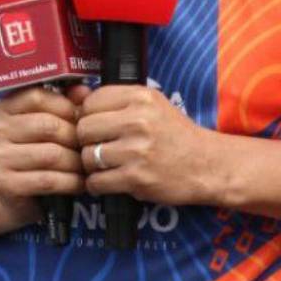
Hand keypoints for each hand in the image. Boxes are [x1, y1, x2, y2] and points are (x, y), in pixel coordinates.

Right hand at [0, 87, 84, 224]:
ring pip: (51, 155)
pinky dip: (70, 182)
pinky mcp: (5, 184)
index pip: (36, 97)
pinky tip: (79, 183)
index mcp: (3, 108)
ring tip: (87, 166)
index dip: (65, 106)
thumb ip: (62, 104)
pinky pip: (48, 180)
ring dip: (76, 163)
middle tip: (90, 146)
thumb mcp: (42, 125)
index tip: (81, 119)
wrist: (7, 195)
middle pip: (48, 126)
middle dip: (75, 138)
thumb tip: (84, 91)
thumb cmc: (32, 153)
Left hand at [76, 85, 218, 205]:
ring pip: (87, 156)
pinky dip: (97, 185)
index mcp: (140, 97)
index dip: (87, 115)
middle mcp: (138, 120)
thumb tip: (73, 95)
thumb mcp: (149, 106)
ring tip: (104, 165)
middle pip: (84, 128)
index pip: (90, 102)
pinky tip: (106, 181)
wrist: (207, 165)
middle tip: (96, 147)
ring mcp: (137, 150)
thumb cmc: (174, 134)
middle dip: (86, 140)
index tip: (95, 125)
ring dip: (91, 165)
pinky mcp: (137, 178)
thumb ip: (113, 99)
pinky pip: (97, 182)